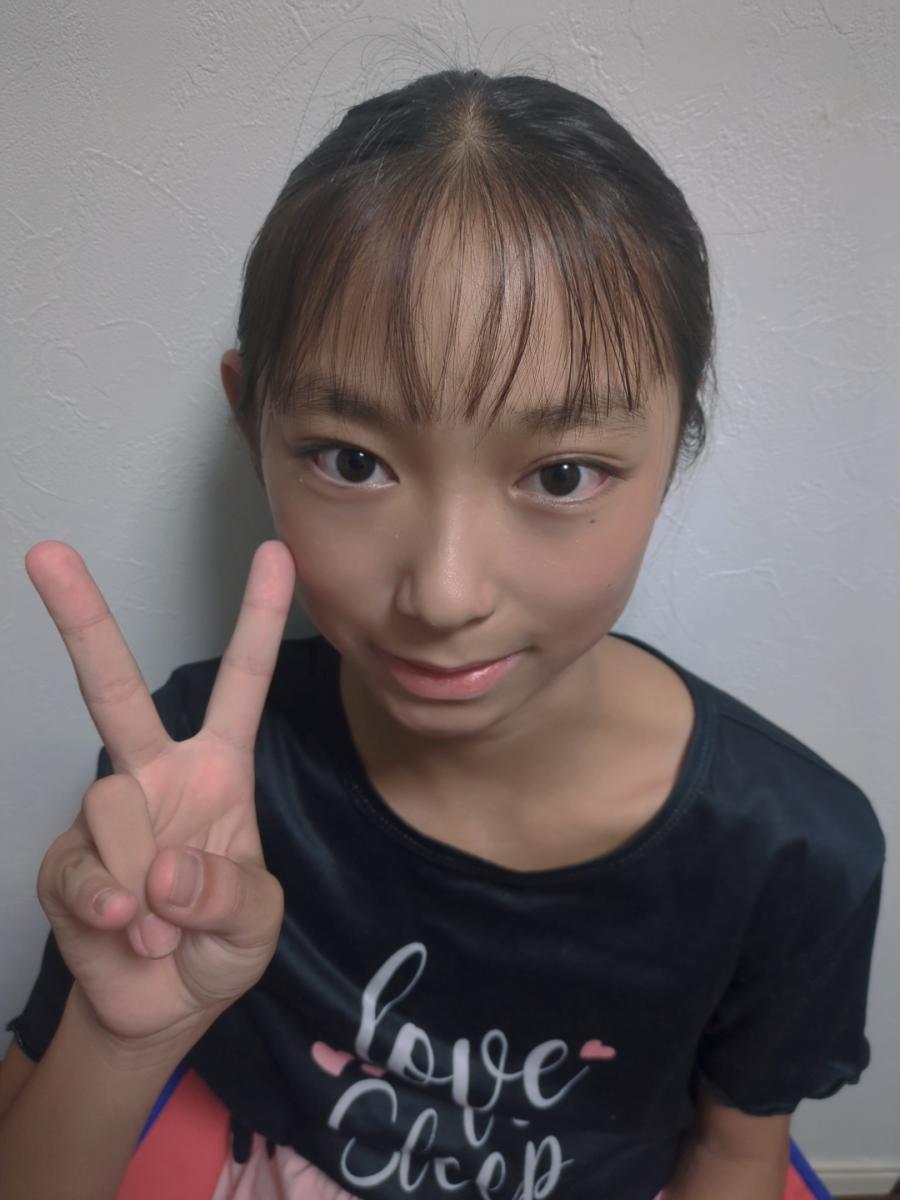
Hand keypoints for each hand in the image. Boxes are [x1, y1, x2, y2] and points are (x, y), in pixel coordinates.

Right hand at [26, 540, 294, 1052]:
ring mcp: (105, 816)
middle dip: (83, 620)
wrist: (161, 1008)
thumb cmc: (220, 944)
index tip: (276, 551)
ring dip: (144, 878)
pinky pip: (78, 867)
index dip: (258, 618)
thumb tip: (164, 868)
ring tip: (163, 926)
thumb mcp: (256, 923)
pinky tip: (124, 929)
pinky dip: (106, 906)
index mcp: (217, 770)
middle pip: (114, 689)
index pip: (242, 683)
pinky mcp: (63, 861)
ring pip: (110, 805)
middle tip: (47, 553)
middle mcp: (156, 777)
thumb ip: (229, 895)